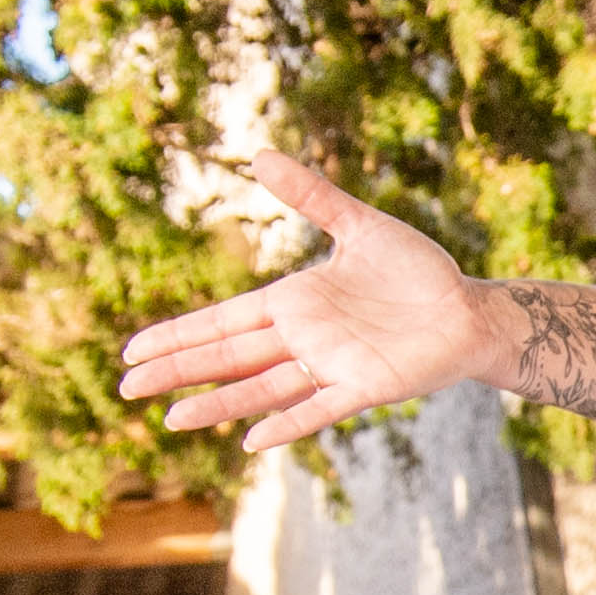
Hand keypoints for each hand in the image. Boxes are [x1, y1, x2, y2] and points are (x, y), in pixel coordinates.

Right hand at [116, 155, 499, 453]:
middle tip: (126, 387)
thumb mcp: (361, 225)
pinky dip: (286, 423)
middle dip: (178, 370)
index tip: (133, 350)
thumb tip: (260, 155)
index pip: (221, 320)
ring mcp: (331, 366)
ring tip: (170, 419)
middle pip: (227, 356)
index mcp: (293, 303)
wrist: (470, 308)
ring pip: (261, 388)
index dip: (178, 334)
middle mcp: (303, 339)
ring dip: (217, 402)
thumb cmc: (418, 271)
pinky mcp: (366, 387)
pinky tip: (250, 440)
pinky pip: (318, 408)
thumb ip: (313, 196)